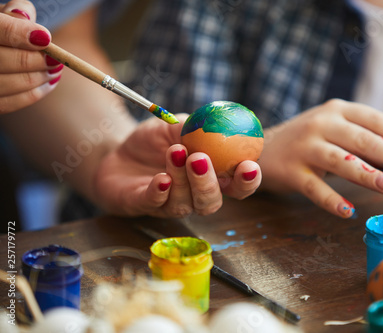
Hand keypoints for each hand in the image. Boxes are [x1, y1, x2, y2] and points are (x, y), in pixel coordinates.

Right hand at [0, 0, 61, 112]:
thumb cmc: (0, 31)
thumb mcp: (2, 15)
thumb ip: (15, 16)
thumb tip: (34, 27)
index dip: (22, 34)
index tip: (46, 38)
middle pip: (2, 60)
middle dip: (34, 61)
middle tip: (55, 60)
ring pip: (8, 83)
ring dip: (38, 78)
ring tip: (55, 70)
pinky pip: (8, 103)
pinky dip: (33, 94)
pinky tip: (48, 84)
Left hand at [93, 115, 261, 217]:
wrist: (118, 152)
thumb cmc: (155, 141)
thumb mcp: (177, 127)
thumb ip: (199, 127)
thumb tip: (220, 120)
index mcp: (212, 177)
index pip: (237, 186)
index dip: (248, 181)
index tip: (249, 166)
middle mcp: (194, 195)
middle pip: (212, 202)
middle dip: (209, 183)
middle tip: (200, 159)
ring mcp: (169, 203)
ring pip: (185, 204)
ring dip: (182, 179)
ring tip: (174, 151)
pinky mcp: (144, 205)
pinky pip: (156, 203)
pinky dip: (160, 191)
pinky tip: (160, 178)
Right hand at [258, 99, 382, 217]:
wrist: (259, 148)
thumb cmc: (307, 141)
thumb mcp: (333, 130)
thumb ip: (362, 140)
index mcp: (337, 110)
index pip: (376, 120)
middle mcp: (321, 124)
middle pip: (363, 140)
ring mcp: (304, 147)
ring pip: (341, 161)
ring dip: (367, 175)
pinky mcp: (291, 171)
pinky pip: (315, 188)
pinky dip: (332, 201)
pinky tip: (348, 212)